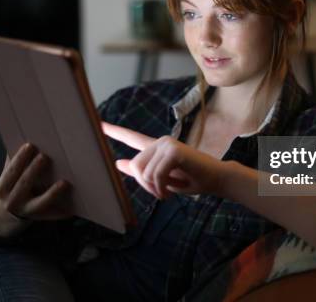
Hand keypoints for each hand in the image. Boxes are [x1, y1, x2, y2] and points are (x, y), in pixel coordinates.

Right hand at [0, 143, 72, 220]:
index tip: (30, 145)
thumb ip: (15, 158)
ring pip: (40, 203)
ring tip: (64, 182)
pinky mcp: (41, 218)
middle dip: (34, 170)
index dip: (20, 158)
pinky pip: (53, 216)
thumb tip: (27, 133)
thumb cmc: (16, 182)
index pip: (11, 171)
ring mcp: (27, 212)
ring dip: (52, 193)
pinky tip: (73, 208)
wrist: (13, 211)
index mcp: (3, 187)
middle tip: (45, 157)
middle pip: (24, 185)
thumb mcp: (10, 173)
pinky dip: (62, 212)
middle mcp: (12, 201)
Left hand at [101, 121, 227, 198]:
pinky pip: (156, 174)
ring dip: (155, 188)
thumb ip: (142, 171)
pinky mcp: (174, 150)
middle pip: (135, 166)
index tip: (98, 124)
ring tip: (168, 191)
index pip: (131, 137)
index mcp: (156, 148)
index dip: (114, 131)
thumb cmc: (192, 180)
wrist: (216, 179)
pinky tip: (172, 190)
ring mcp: (167, 144)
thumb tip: (119, 163)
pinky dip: (162, 187)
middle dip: (145, 185)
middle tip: (161, 192)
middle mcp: (160, 142)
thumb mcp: (163, 179)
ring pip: (145, 172)